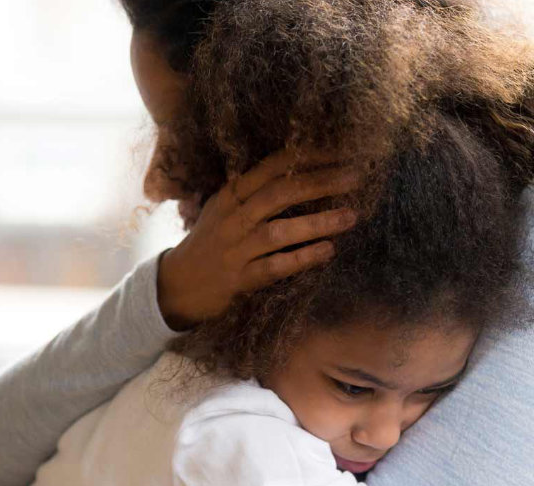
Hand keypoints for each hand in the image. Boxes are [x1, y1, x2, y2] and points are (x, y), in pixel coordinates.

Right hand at [156, 148, 360, 329]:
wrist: (177, 286)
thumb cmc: (210, 243)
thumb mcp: (225, 209)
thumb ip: (255, 192)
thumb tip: (302, 171)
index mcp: (231, 195)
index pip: (273, 166)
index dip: (309, 156)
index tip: (341, 151)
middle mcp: (233, 218)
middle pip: (281, 193)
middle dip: (321, 182)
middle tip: (356, 178)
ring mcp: (235, 249)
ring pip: (279, 230)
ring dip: (319, 222)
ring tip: (352, 215)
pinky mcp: (239, 279)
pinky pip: (275, 266)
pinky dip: (303, 258)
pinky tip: (328, 251)